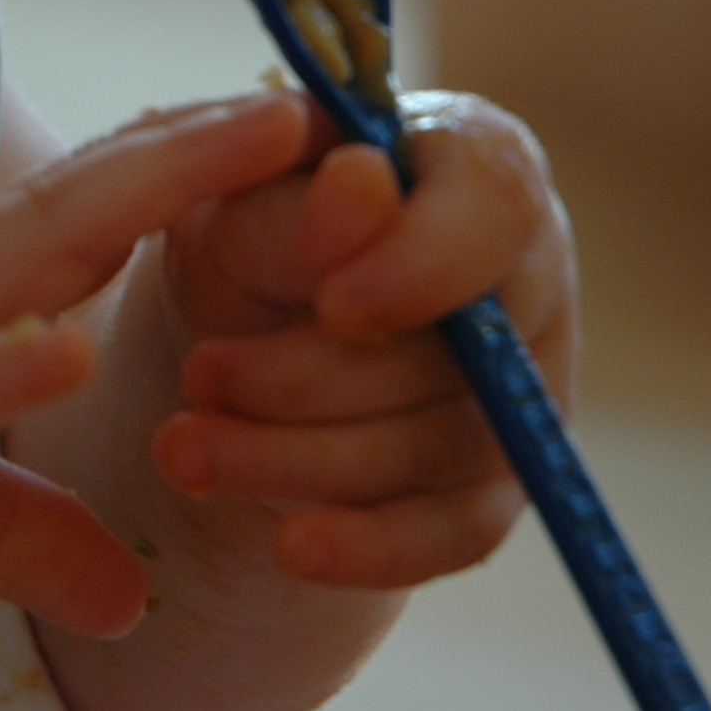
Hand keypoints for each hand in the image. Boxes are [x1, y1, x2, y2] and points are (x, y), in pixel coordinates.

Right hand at [0, 93, 309, 639]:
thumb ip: (42, 539)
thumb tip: (129, 605)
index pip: (100, 206)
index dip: (195, 160)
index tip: (296, 117)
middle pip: (96, 195)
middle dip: (205, 145)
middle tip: (313, 96)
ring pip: (39, 248)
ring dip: (147, 192)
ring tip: (243, 149)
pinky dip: (6, 362)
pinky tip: (70, 347)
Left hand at [150, 90, 575, 589]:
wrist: (244, 308)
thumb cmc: (256, 223)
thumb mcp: (245, 194)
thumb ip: (302, 197)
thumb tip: (362, 180)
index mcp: (480, 163)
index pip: (496, 206)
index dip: (422, 264)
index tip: (331, 306)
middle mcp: (526, 273)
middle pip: (457, 349)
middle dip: (313, 377)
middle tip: (200, 376)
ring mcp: (522, 386)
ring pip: (441, 446)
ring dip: (303, 459)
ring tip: (185, 449)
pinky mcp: (495, 481)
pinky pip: (455, 533)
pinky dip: (371, 546)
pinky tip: (290, 546)